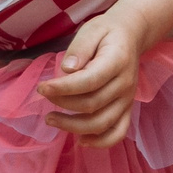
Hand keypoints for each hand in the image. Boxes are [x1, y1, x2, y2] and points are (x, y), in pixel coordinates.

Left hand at [39, 10, 145, 146]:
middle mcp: (125, 84)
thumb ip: (79, 48)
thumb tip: (67, 71)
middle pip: (92, 104)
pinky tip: (81, 140)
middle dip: (63, 104)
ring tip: (51, 119)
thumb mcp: (91, 30)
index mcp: (117, 61)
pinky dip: (100, 142)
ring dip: (74, 127)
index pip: (89, 81)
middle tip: (45, 96)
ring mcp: (128, 99)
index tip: (42, 88)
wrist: (130, 36)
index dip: (63, 88)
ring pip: (102, 123)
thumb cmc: (106, 33)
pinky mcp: (127, 109)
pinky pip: (118, 133)